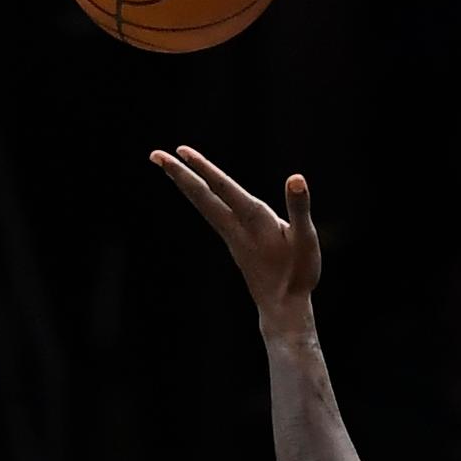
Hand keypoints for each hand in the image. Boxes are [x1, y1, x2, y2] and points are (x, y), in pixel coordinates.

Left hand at [150, 147, 320, 326]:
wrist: (283, 309)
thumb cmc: (299, 274)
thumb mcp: (306, 239)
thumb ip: (299, 208)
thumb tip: (295, 179)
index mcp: (254, 221)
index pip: (223, 187)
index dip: (203, 167)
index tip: (181, 151)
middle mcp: (236, 227)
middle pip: (201, 196)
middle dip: (179, 174)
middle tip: (154, 155)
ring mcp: (232, 237)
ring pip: (203, 205)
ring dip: (185, 184)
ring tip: (169, 167)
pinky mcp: (234, 243)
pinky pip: (211, 213)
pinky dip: (199, 197)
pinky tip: (197, 193)